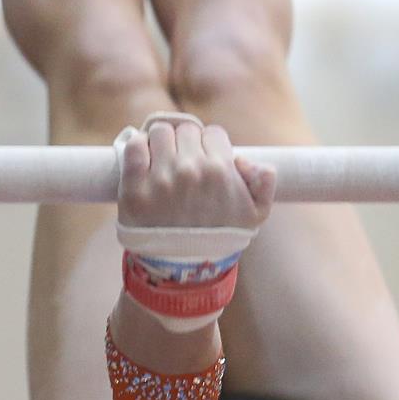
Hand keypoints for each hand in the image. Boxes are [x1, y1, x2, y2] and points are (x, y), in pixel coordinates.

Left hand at [113, 112, 277, 331]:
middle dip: (187, 144)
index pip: (214, 133)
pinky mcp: (133, 187)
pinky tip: (144, 161)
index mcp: (220, 171)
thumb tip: (245, 159)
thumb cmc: (218, 238)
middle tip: (184, 164)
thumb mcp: (255, 216)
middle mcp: (190, 170)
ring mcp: (160, 178)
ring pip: (160, 132)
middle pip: (187, 130)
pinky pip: (133, 147)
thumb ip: (265, 183)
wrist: (182, 269)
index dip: (211, 146)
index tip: (206, 161)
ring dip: (162, 143)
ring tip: (163, 163)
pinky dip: (138, 148)